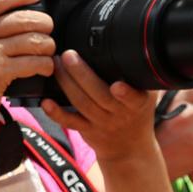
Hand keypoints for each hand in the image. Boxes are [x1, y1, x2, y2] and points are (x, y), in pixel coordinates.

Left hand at [41, 51, 156, 164]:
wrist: (130, 148)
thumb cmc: (136, 112)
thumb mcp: (147, 94)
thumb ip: (140, 74)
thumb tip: (131, 43)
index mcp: (138, 103)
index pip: (134, 98)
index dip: (126, 94)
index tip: (117, 86)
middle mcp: (119, 113)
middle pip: (99, 95)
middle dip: (82, 74)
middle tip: (68, 55)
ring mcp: (101, 123)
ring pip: (82, 103)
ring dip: (66, 83)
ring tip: (56, 65)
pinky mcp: (86, 130)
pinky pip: (70, 122)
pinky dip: (56, 113)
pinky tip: (45, 102)